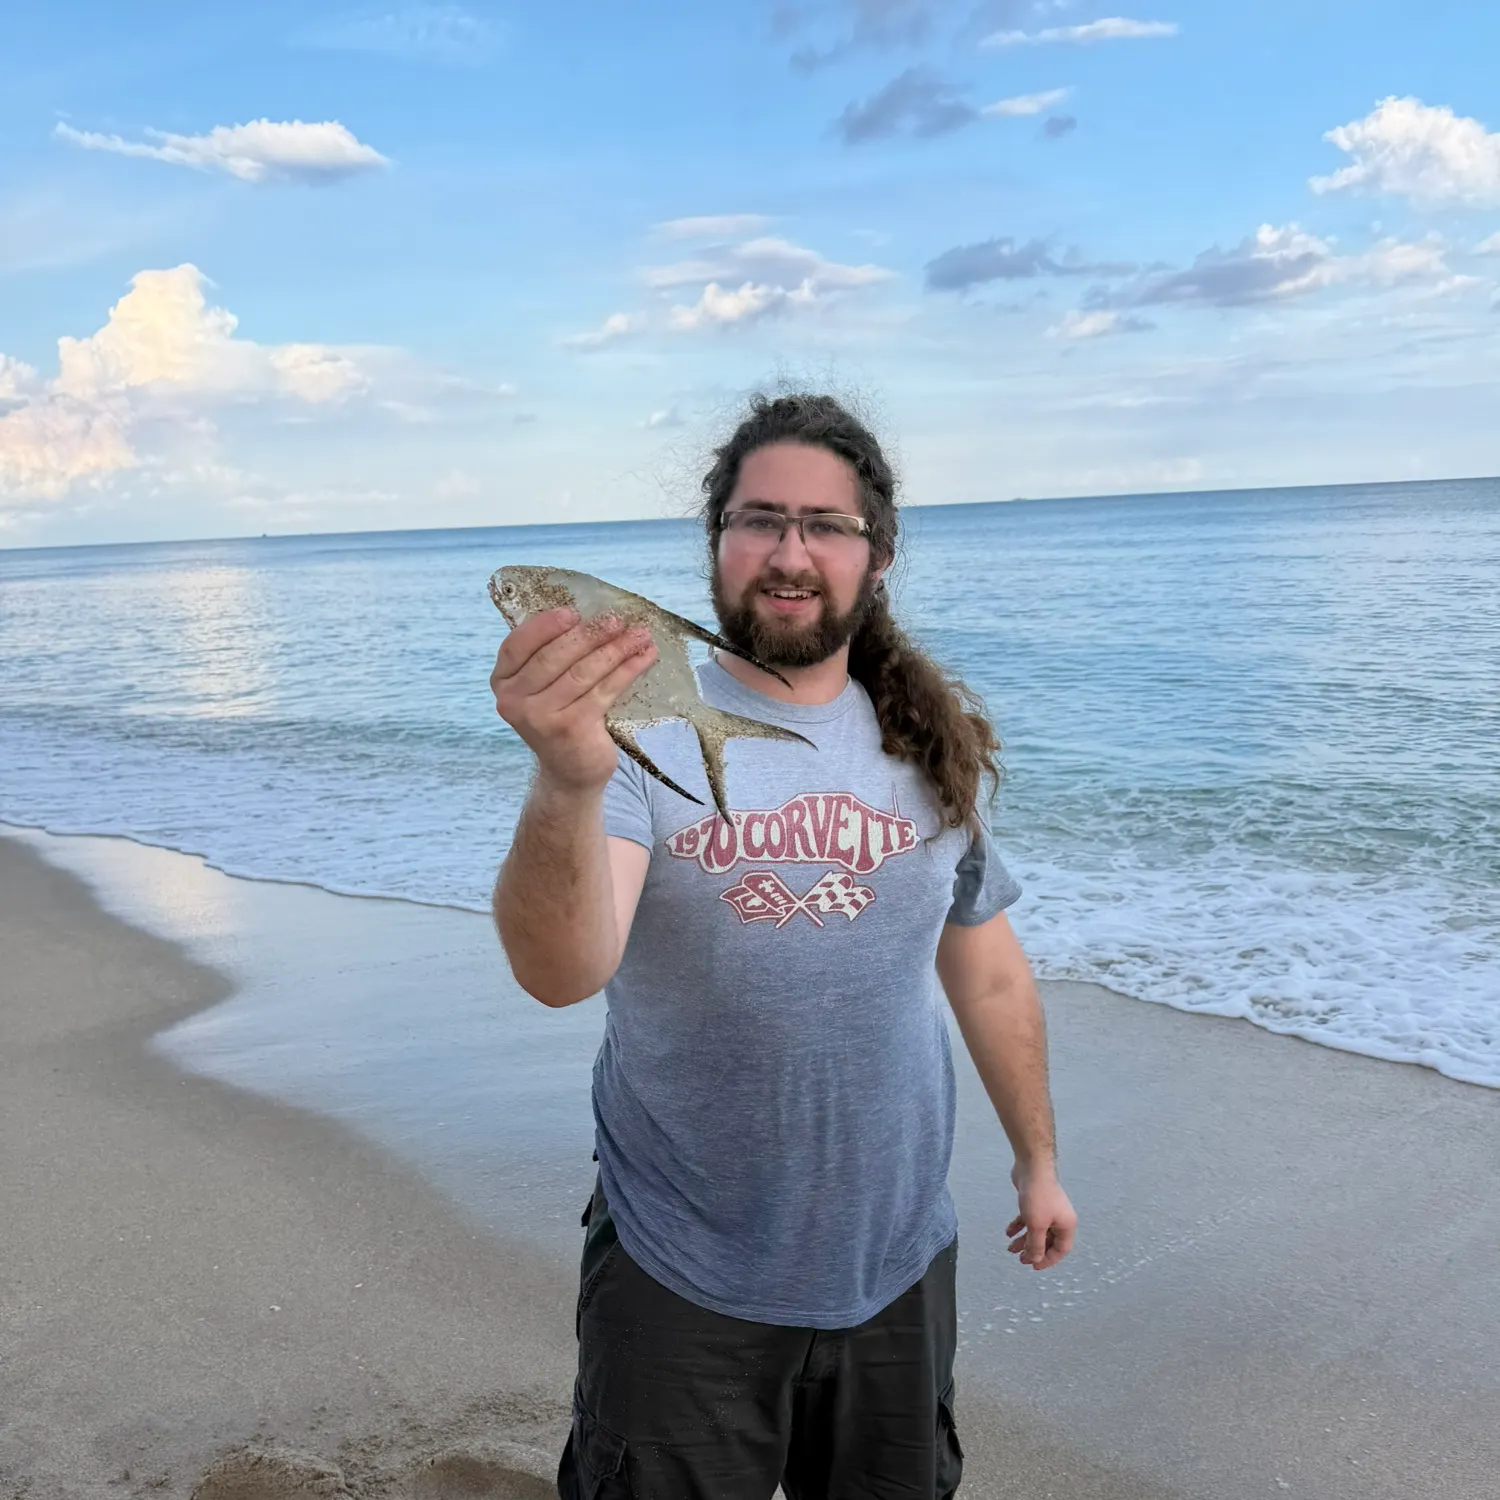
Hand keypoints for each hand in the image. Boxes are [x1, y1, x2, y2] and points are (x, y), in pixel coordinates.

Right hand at [491, 607, 656, 793]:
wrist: (570, 770)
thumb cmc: (559, 717)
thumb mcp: (543, 688)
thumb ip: (549, 656)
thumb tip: (590, 613)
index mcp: (502, 683)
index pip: (516, 645)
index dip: (544, 626)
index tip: (573, 612)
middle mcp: (513, 701)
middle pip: (553, 656)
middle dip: (589, 633)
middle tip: (617, 619)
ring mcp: (540, 717)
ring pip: (582, 672)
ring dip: (615, 649)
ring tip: (639, 635)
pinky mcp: (570, 728)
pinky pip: (603, 690)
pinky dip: (627, 670)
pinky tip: (644, 657)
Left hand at [1006, 1163, 1076, 1270]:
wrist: (1032, 1166)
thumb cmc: (1038, 1197)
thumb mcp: (1037, 1225)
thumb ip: (1036, 1245)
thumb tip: (1035, 1259)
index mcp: (1066, 1225)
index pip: (1061, 1249)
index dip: (1048, 1260)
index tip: (1034, 1266)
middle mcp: (1059, 1218)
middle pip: (1048, 1241)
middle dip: (1033, 1250)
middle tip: (1020, 1259)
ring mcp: (1047, 1209)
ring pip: (1036, 1230)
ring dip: (1024, 1240)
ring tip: (1010, 1248)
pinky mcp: (1035, 1201)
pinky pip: (1029, 1219)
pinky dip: (1019, 1225)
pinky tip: (1008, 1231)